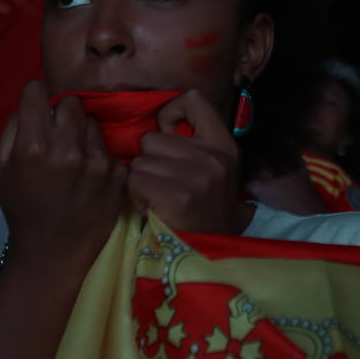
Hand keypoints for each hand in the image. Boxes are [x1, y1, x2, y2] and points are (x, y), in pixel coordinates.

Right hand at [0, 81, 127, 270]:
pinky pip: (108, 148)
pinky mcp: (118, 173)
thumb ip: (11, 131)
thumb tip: (29, 106)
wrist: (53, 251)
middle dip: (61, 114)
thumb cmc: (21, 209)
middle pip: (70, 102)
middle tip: (57, 135)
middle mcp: (68, 148)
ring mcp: (97, 161)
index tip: (36, 107)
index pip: (37, 90)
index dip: (34, 97)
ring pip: (92, 122)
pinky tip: (89, 176)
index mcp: (33, 146)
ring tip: (74, 159)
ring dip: (82, 134)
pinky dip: (99, 157)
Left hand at [128, 90, 247, 233]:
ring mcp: (198, 175)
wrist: (212, 259)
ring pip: (139, 161)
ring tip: (158, 200)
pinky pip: (134, 181)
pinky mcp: (178, 195)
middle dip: (149, 162)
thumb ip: (192, 146)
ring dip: (141, 182)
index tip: (168, 138)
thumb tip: (157, 126)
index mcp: (225, 145)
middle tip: (163, 185)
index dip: (169, 114)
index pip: (191, 99)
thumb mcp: (213, 173)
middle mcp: (214, 156)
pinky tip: (153, 210)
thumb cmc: (204, 215)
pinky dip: (136, 197)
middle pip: (151, 138)